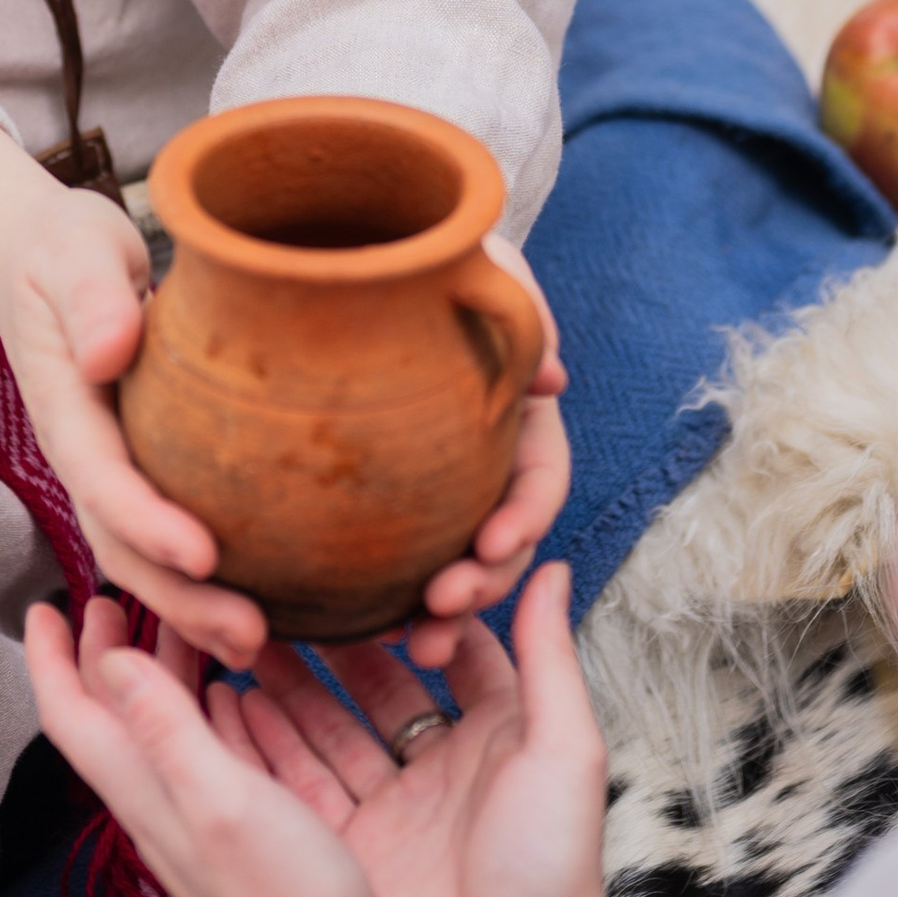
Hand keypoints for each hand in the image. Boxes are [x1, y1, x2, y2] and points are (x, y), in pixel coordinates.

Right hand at [0, 125, 269, 660]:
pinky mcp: (141, 469)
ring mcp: (110, 469)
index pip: (104, 480)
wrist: (41, 256)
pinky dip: (203, 582)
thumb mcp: (73, 250)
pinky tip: (263, 609)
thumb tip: (108, 350)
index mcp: (66, 408)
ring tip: (260, 649)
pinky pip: (166, 536)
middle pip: (124, 545)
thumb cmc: (63, 248)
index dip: (149, 523)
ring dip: (194, 608)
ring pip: (143, 556)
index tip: (205, 553)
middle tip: (250, 636)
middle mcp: (85, 455)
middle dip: (180, 599)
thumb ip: (89, 294)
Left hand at [25, 595, 404, 896]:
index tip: (45, 606)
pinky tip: (236, 693)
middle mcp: (161, 803)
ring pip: (163, 729)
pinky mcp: (242, 832)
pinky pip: (209, 753)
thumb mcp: (221, 798)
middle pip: (115, 716)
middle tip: (112, 598)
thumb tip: (111, 661)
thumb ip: (167, 729)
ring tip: (178, 622)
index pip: (73, 716)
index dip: (53, 660)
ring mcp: (201, 820)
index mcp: (145, 792)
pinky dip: (208, 710)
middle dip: (104, 655)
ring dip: (159, 673)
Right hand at [216, 557, 605, 896]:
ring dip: (289, 686)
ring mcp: (388, 808)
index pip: (450, 653)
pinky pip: (301, 784)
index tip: (373, 563)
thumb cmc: (550, 867)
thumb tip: (548, 566)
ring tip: (245, 632)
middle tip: (287, 590)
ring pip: (328, 730)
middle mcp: (436, 766)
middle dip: (333, 643)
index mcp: (494, 736)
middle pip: (375, 687)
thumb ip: (549, 658)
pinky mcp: (350, 848)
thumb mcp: (564, 750)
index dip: (413, 611)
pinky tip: (230, 702)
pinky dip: (267, 746)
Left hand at [395, 234, 570, 669]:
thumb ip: (518, 307)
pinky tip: (356, 631)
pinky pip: (392, 566)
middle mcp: (483, 464)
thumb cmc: (418, 251)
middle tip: (444, 606)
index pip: (540, 477)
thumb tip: (552, 382)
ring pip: (452, 567)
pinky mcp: (382, 508)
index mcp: (515, 417)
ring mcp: (436, 493)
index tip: (493, 542)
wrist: (345, 251)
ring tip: (412, 645)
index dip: (527, 516)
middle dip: (485, 583)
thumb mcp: (477, 260)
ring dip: (443, 614)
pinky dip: (385, 603)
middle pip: (501, 541)